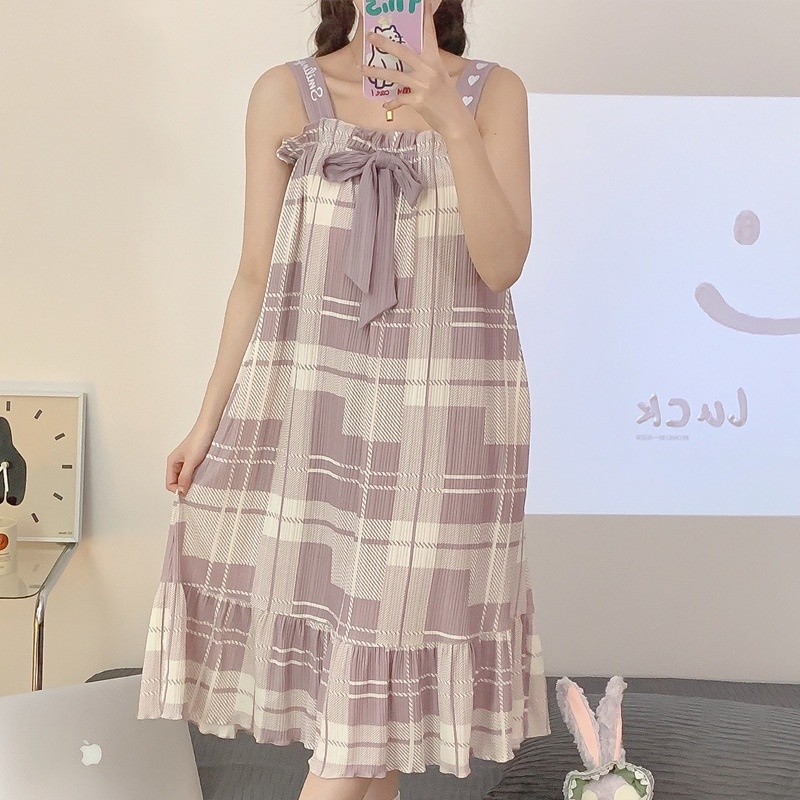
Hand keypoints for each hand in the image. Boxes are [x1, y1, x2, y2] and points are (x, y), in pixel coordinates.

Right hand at [166, 424, 215, 495]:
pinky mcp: (197, 461)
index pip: (170, 484)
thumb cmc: (199, 439)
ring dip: (193, 482)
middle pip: (178, 483)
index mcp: (172, 462)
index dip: (178, 490)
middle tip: (197, 489)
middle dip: (186, 487)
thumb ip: (185, 476)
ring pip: (187, 478)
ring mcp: (188, 462)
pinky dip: (199, 477)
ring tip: (202, 481)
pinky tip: (206, 476)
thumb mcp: (191, 460)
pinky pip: (195, 473)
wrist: (211, 426)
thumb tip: (181, 492)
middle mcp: (178, 463)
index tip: (189, 492)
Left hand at [360, 1, 473, 138]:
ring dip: (376, 71)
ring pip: (394, 75)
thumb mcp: (439, 76)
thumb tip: (407, 60)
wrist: (455, 120)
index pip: (428, 34)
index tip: (421, 2)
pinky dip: (392, 102)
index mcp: (435, 60)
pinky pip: (399, 99)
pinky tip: (385, 104)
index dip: (424, 17)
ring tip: (362, 68)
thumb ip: (425, 66)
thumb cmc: (446, 98)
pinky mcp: (418, 101)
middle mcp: (429, 69)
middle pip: (403, 52)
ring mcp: (423, 85)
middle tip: (370, 36)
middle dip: (385, 44)